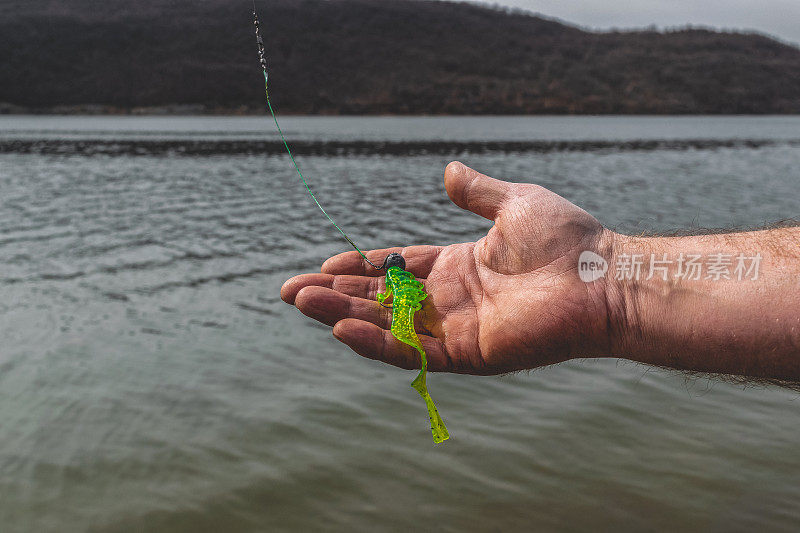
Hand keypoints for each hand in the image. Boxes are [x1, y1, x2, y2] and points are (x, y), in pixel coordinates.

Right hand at [281, 161, 615, 374]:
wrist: (605, 276)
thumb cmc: (569, 240)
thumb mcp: (513, 203)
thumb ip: (476, 192)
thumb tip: (449, 170)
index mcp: (459, 267)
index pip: (397, 269)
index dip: (361, 266)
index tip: (325, 261)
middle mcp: (452, 301)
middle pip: (381, 299)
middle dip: (337, 294)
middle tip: (291, 290)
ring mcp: (458, 330)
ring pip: (387, 326)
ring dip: (342, 316)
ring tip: (301, 302)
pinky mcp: (468, 355)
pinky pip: (413, 352)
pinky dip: (376, 343)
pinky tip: (341, 330)